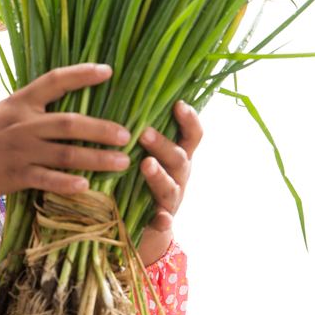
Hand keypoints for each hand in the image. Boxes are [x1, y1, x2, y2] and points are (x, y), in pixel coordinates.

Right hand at [0, 63, 131, 216]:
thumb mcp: (1, 113)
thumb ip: (30, 108)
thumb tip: (65, 101)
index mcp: (19, 102)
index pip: (54, 80)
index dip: (82, 74)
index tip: (109, 71)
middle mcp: (21, 124)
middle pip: (69, 123)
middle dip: (101, 128)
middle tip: (128, 134)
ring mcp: (19, 150)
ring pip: (66, 153)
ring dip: (97, 158)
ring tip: (123, 162)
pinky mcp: (15, 175)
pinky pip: (47, 179)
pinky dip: (68, 182)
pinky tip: (87, 185)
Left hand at [136, 100, 202, 264]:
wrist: (142, 222)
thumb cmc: (139, 175)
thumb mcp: (144, 151)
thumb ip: (141, 130)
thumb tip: (122, 93)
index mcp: (178, 155)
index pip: (192, 135)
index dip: (189, 120)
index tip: (179, 104)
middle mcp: (179, 175)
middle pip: (178, 158)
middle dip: (162, 145)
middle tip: (144, 133)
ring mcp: (171, 198)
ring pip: (169, 186)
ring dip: (159, 175)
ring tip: (146, 165)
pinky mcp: (160, 221)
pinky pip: (164, 221)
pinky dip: (162, 219)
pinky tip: (159, 218)